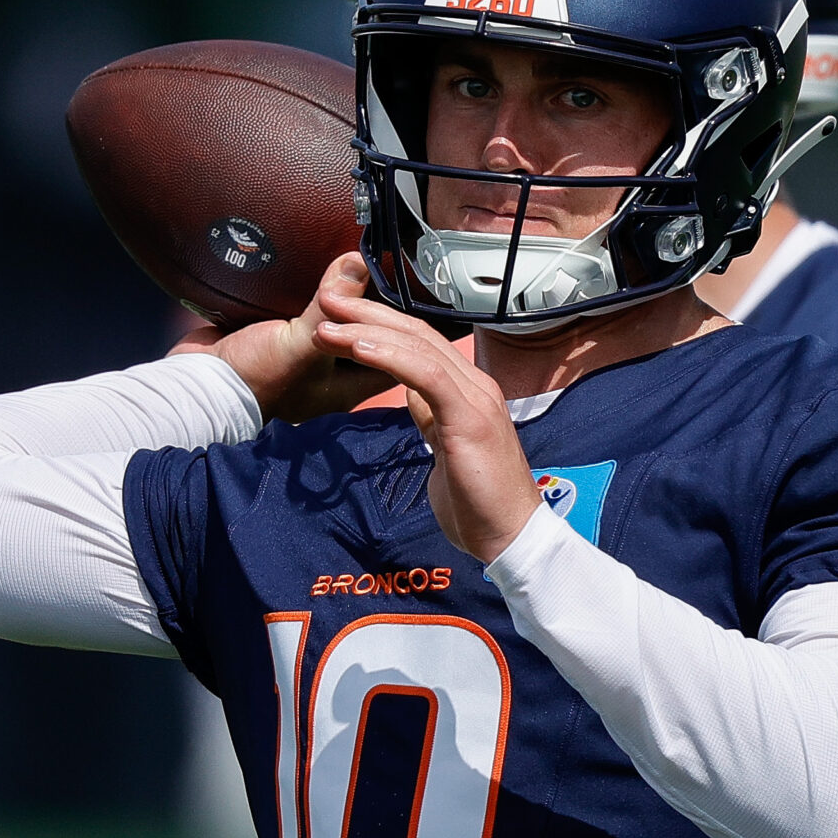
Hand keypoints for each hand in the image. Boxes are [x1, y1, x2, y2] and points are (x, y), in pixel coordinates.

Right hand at [170, 256, 393, 423]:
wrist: (195, 381)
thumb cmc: (252, 378)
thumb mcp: (299, 344)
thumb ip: (332, 306)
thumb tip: (359, 263)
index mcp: (348, 384)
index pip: (396, 356)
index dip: (408, 329)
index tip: (412, 292)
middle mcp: (332, 371)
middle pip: (370, 333)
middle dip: (377, 303)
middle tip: (386, 266)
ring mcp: (307, 353)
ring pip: (340, 319)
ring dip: (346, 294)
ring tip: (361, 259)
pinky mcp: (281, 333)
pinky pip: (308, 308)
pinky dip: (315, 289)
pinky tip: (320, 264)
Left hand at [307, 269, 541, 562]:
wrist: (510, 536)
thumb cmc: (479, 502)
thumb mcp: (447, 448)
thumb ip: (432, 417)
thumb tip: (412, 395)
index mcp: (469, 391)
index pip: (421, 344)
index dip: (381, 325)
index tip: (341, 318)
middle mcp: (476, 385)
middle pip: (417, 334)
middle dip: (368, 314)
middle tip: (326, 301)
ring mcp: (476, 398)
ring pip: (418, 347)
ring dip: (368, 332)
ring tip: (328, 324)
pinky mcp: (470, 416)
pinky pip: (426, 374)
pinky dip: (389, 357)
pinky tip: (358, 347)